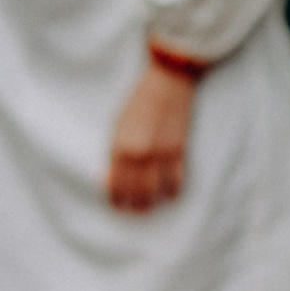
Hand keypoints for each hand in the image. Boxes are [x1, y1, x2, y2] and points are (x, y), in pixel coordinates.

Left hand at [107, 55, 197, 211]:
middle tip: (132, 210)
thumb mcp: (118, 124)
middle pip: (135, 193)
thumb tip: (109, 176)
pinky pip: (176, 182)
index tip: (117, 204)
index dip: (115, 199)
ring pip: (154, 192)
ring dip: (150, 204)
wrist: (168, 79)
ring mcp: (161, 154)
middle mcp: (139, 154)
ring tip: (148, 207)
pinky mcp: (179, 151)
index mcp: (119, 146)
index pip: (115, 185)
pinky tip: (168, 194)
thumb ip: (115, 151)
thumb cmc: (139, 99)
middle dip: (133, 206)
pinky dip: (172, 192)